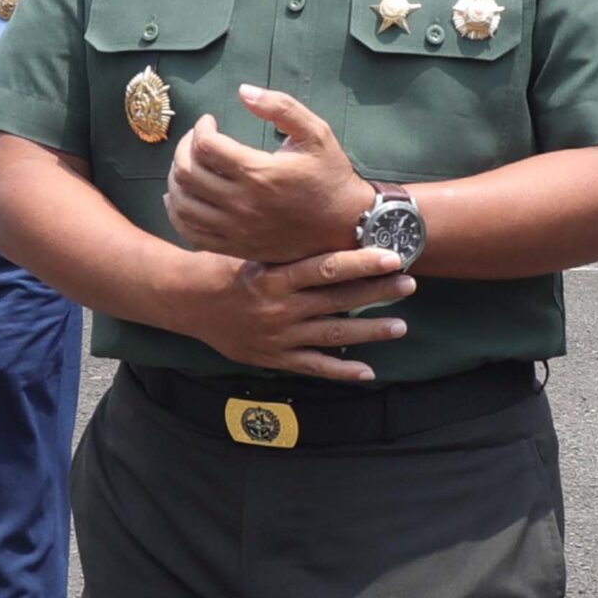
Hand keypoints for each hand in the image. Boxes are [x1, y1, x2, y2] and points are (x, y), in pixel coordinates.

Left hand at [166, 86, 375, 263]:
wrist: (347, 226)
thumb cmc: (331, 176)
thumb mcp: (316, 133)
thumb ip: (280, 106)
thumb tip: (243, 91)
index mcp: (259, 172)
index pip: (205, 146)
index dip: (200, 128)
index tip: (209, 121)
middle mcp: (242, 203)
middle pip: (187, 173)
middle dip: (183, 149)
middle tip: (195, 140)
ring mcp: (237, 228)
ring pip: (183, 204)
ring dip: (176, 180)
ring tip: (187, 165)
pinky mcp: (237, 246)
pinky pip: (192, 233)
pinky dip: (177, 214)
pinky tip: (180, 199)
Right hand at [178, 246, 415, 382]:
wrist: (187, 301)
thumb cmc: (222, 267)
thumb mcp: (252, 251)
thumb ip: (287, 247)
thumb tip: (325, 225)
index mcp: (275, 277)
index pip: (326, 268)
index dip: (361, 263)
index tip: (391, 257)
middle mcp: (281, 308)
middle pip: (338, 300)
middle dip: (376, 293)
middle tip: (410, 285)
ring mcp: (280, 336)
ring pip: (333, 334)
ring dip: (369, 330)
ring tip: (400, 326)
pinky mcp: (275, 358)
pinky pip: (313, 367)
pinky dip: (341, 370)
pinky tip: (367, 371)